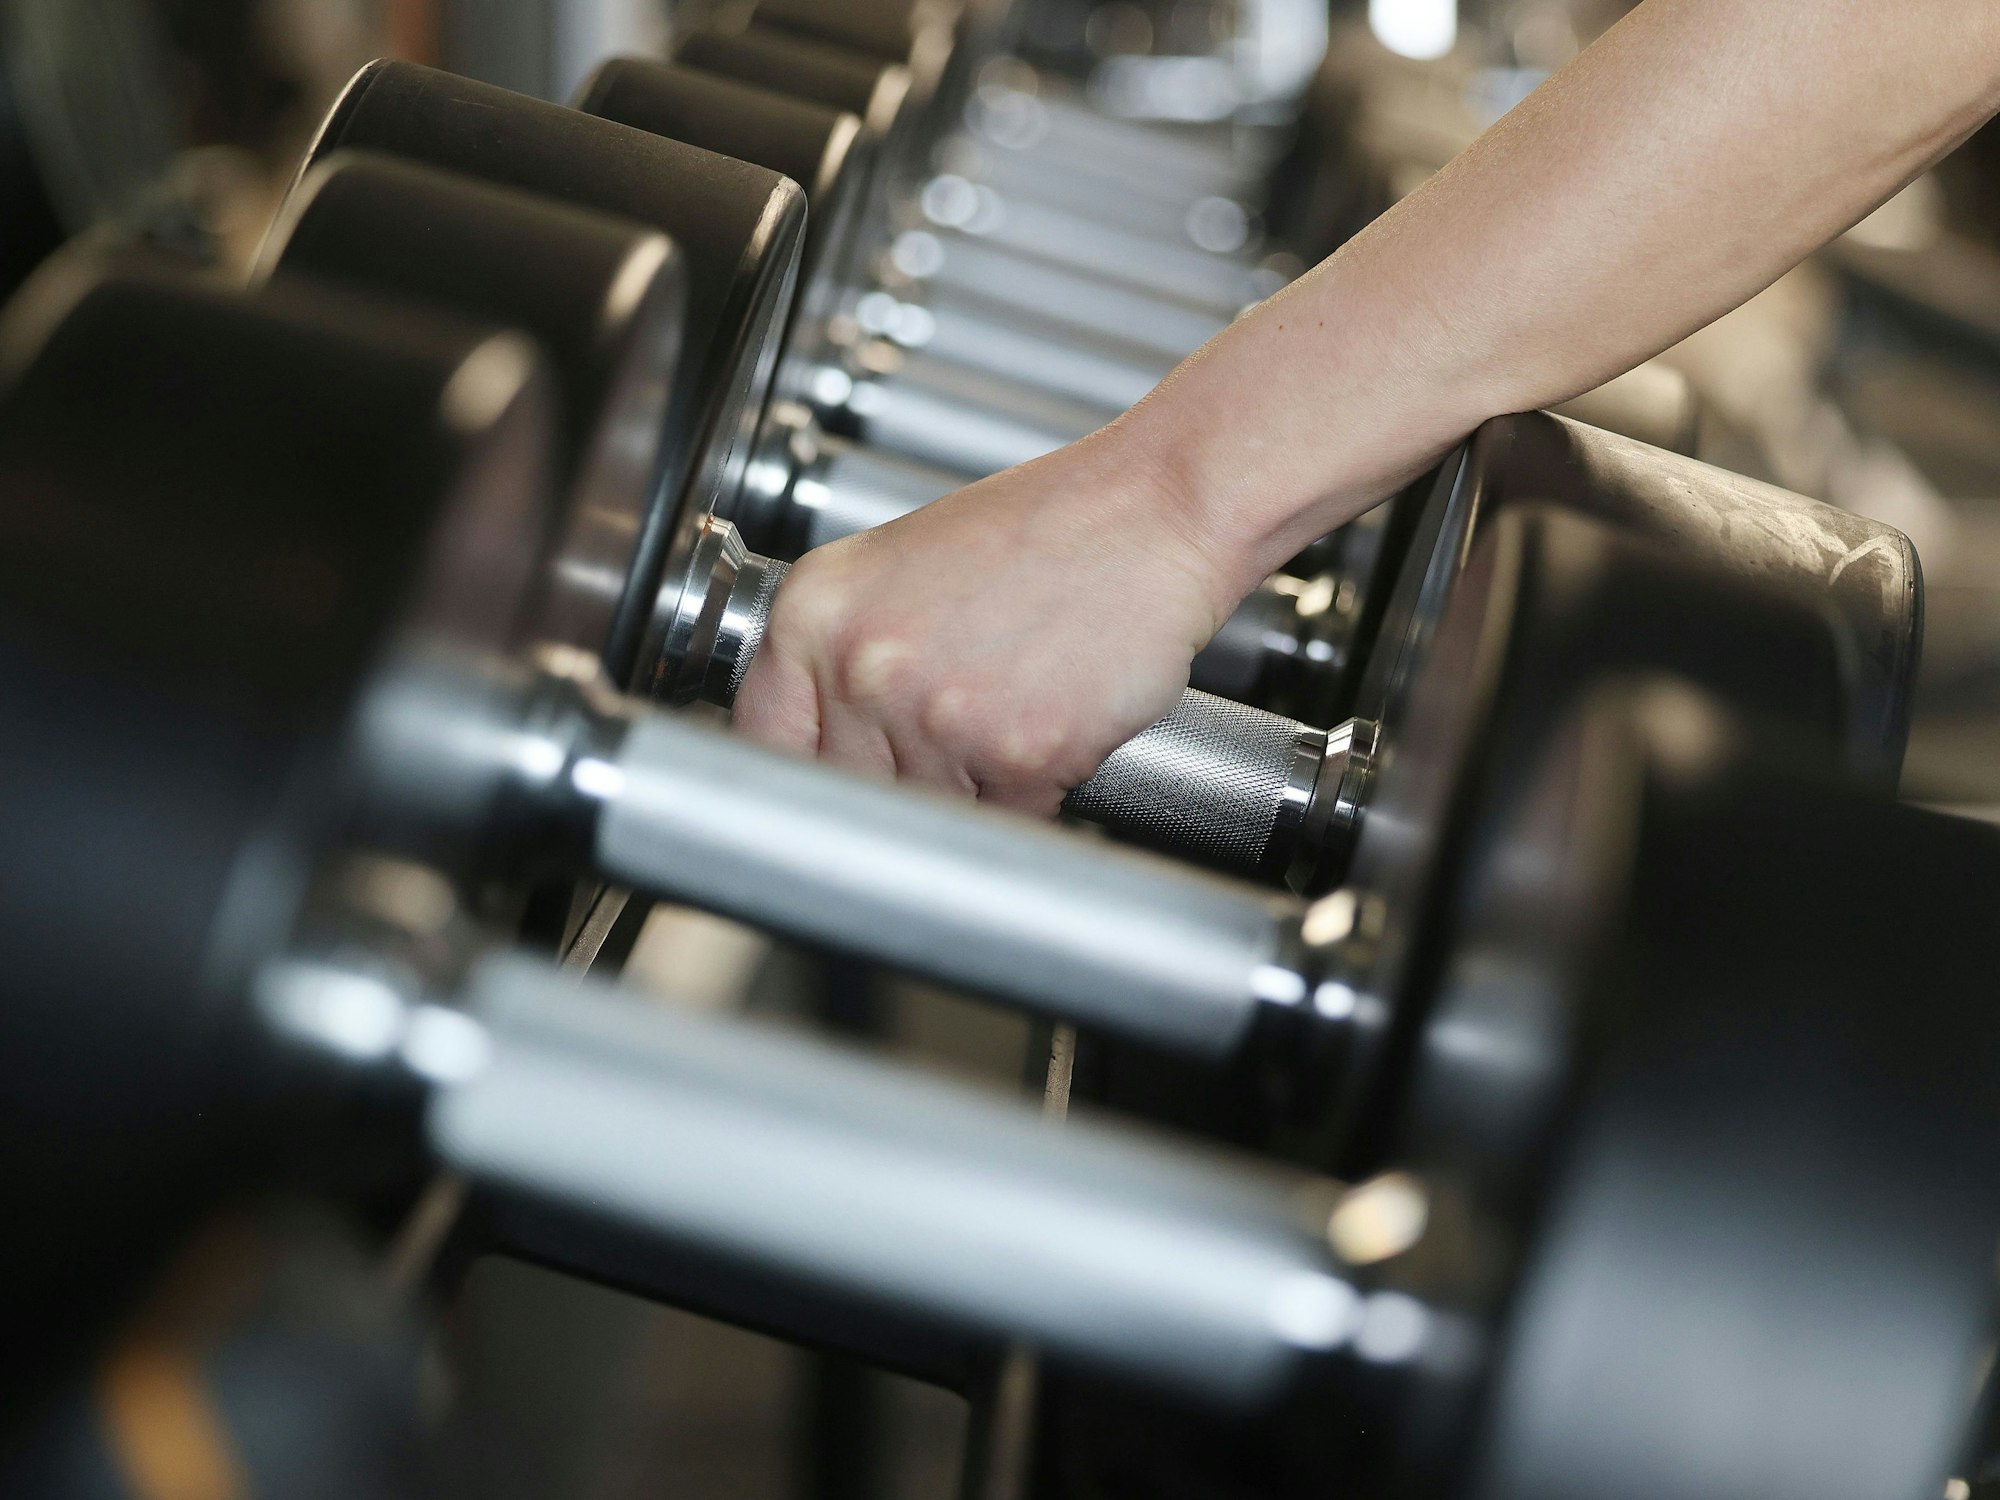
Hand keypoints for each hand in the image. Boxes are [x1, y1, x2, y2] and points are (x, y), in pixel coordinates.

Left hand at [732, 431, 1244, 815]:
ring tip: (1004, 732)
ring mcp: (935, 715)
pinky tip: (1045, 744)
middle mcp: (861, 665)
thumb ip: (838, 657)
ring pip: (922, 824)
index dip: (795, 785)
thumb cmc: (1042, 534)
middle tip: (941, 760)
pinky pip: (1001, 831)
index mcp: (813, 613)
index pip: (759, 747)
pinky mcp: (1015, 756)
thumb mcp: (896, 570)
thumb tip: (808, 756)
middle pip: (840, 800)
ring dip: (964, 804)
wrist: (1154, 512)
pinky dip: (1026, 809)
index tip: (821, 800)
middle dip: (887, 800)